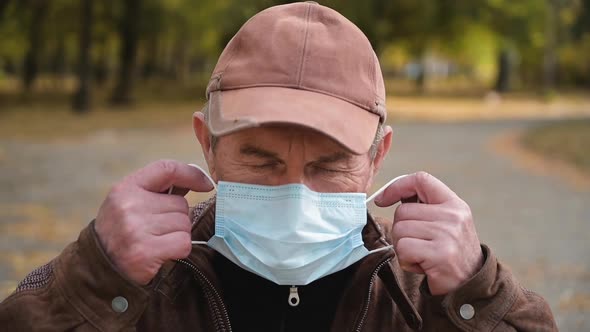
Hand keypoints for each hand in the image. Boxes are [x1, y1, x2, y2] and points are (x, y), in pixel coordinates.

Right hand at [95, 160, 213, 284]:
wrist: (99, 267)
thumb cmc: (122, 231)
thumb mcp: (130, 202)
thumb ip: (159, 190)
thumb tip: (196, 179)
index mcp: (126, 188)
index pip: (166, 169)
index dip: (191, 174)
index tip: (206, 184)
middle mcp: (129, 205)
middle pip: (181, 204)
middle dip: (177, 218)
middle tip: (158, 230)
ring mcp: (136, 229)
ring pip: (185, 224)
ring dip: (178, 235)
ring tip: (157, 241)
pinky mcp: (145, 252)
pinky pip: (184, 243)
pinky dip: (179, 249)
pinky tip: (162, 253)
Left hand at [374, 172, 482, 295]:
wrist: (469, 285)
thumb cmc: (449, 252)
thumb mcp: (446, 223)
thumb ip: (425, 207)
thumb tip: (391, 194)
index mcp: (454, 204)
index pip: (421, 179)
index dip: (397, 186)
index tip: (383, 200)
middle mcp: (453, 216)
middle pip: (402, 211)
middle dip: (401, 230)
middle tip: (418, 244)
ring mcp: (447, 234)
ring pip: (399, 230)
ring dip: (403, 247)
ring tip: (422, 255)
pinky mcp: (439, 254)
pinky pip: (403, 248)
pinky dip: (406, 260)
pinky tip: (422, 265)